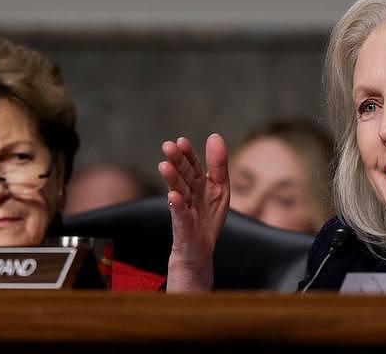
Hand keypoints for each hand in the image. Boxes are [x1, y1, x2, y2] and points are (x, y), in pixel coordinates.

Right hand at [158, 134, 229, 291]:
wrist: (200, 249)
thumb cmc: (209, 217)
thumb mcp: (220, 188)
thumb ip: (218, 164)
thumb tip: (215, 136)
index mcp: (199, 182)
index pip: (193, 164)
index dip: (188, 153)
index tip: (181, 141)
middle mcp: (189, 193)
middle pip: (183, 174)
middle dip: (177, 160)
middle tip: (168, 146)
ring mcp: (184, 208)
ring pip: (178, 190)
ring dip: (172, 179)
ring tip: (164, 166)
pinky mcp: (183, 225)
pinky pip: (179, 214)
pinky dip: (176, 205)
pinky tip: (173, 196)